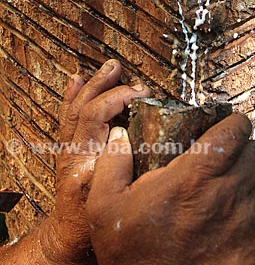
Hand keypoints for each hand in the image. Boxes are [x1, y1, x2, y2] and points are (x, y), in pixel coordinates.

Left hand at [40, 59, 149, 264]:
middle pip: (85, 106)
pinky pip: (67, 116)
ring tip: (107, 67)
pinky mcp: (67, 148)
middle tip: (122, 71)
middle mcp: (73, 149)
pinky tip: (76, 80)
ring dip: (92, 84)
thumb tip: (125, 133)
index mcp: (86, 158)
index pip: (98, 116)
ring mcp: (67, 148)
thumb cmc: (92, 222)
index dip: (119, 98)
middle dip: (105, 85)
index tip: (142, 93)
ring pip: (75, 107)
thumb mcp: (111, 197)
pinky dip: (71, 95)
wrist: (68, 233)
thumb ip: (119, 166)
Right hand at [86, 113, 254, 264]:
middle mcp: (226, 197)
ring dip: (250, 172)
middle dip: (243, 145)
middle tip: (227, 151)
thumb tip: (119, 135)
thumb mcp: (105, 205)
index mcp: (192, 179)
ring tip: (230, 178)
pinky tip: (234, 206)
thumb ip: (112, 163)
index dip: (234, 123)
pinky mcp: (254, 245)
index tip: (227, 123)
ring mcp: (244, 222)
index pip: (233, 133)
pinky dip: (254, 200)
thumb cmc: (131, 254)